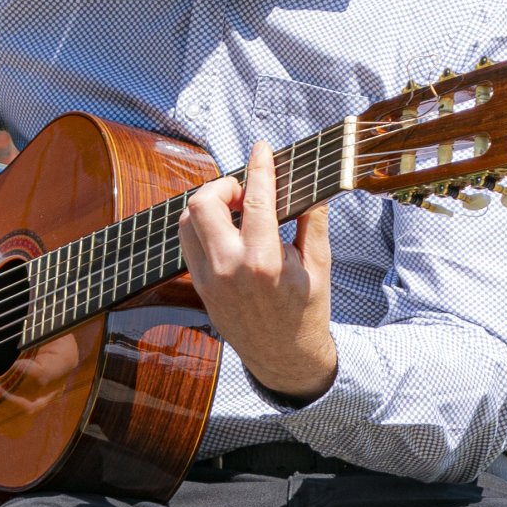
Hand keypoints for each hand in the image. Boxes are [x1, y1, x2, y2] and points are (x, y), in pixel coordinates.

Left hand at [178, 141, 337, 403]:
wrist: (284, 358)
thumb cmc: (306, 311)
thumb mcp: (319, 266)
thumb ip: (312, 222)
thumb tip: (312, 185)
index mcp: (263, 263)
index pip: (255, 200)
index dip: (258, 167)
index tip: (261, 148)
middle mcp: (228, 270)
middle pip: (203, 203)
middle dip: (224, 185)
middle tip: (246, 191)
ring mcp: (208, 280)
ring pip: (187, 221)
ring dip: (209, 204)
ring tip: (237, 209)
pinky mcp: (198, 288)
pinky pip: (187, 243)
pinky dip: (203, 226)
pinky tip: (228, 229)